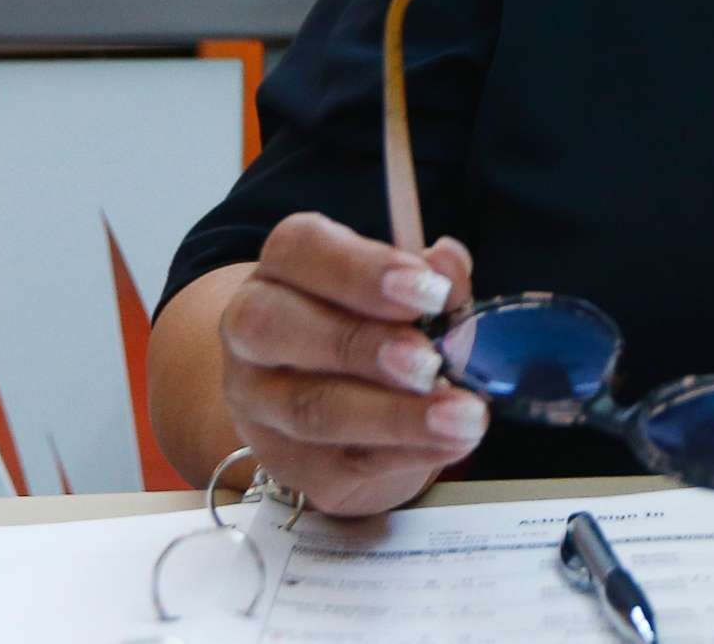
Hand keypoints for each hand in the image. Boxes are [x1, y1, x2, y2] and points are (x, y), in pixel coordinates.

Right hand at [217, 212, 485, 515]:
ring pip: (310, 409)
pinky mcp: (287, 463)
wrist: (331, 403)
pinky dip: (406, 454)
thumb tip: (448, 261)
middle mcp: (251, 332)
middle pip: (277, 329)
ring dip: (395, 415)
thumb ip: (431, 277)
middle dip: (362, 345)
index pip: (298, 250)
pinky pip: (341, 464)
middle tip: (430, 361)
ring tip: (462, 415)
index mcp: (280, 268)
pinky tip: (450, 442)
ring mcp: (260, 404)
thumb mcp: (405, 292)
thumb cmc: (371, 326)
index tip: (430, 290)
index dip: (362, 269)